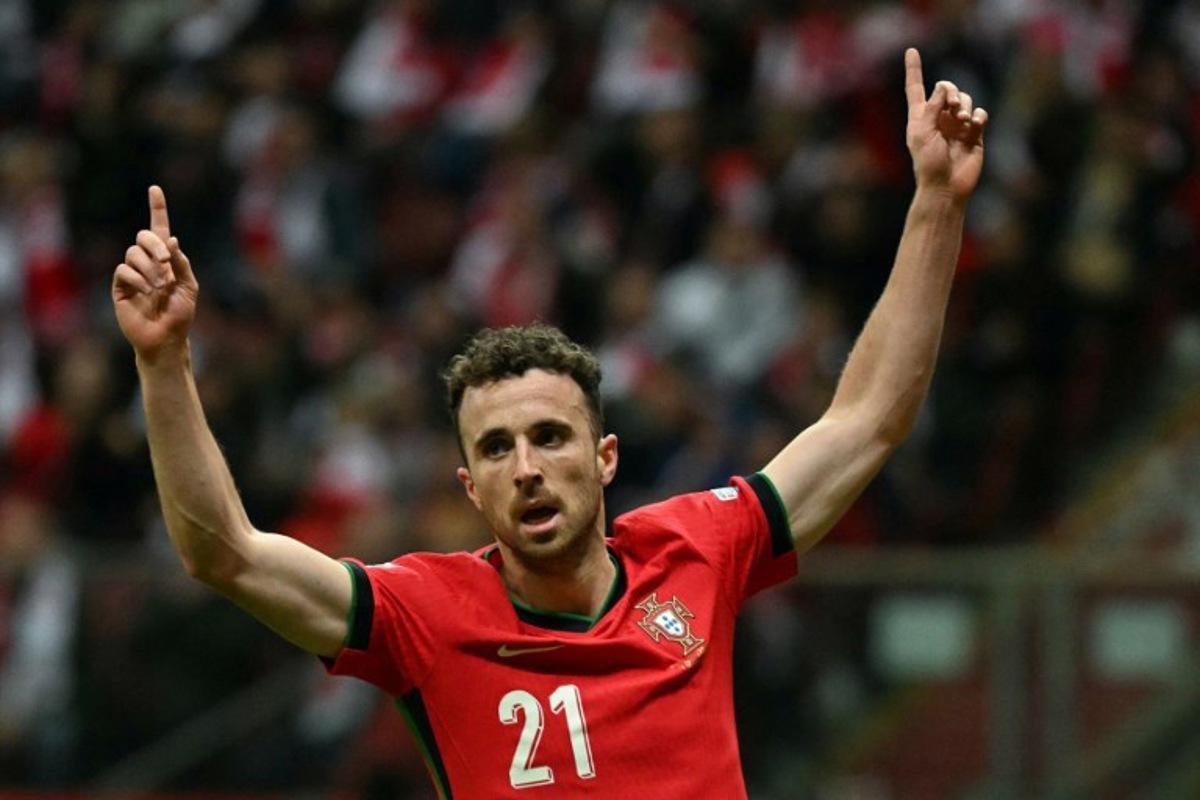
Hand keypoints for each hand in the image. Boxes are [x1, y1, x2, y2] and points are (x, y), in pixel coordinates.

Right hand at [112, 186, 198, 358]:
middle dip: (156, 245)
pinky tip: (148, 292)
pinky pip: (124, 270)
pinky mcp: (120, 287)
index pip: (160, 229)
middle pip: (144, 236)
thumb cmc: (180, 314)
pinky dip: (138, 279)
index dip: (157, 208)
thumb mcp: (189, 286)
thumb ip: (181, 262)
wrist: (166, 338)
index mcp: (166, 259)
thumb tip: (171, 239)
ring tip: (161, 287)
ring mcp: (132, 273)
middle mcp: (147, 262)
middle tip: (167, 262)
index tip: (155, 189)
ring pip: (133, 253)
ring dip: (151, 268)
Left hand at [904, 48, 987, 201]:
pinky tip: (973, 125)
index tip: (911, 51)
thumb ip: (932, 107)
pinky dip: (978, 116)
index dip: (914, 70)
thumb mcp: (923, 133)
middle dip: (952, 91)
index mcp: (920, 118)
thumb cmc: (928, 163)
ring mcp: (956, 126)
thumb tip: (943, 86)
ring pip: (965, 100)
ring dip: (965, 105)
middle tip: (952, 105)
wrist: (946, 187)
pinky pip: (979, 114)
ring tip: (962, 120)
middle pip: (948, 90)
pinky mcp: (974, 135)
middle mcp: (938, 119)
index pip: (916, 88)